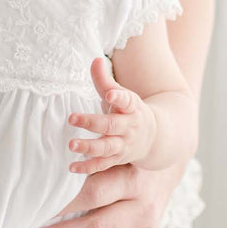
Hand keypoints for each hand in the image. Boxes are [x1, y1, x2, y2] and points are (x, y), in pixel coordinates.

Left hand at [19, 57, 177, 227]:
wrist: (172, 147)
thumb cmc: (127, 130)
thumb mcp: (120, 111)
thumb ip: (106, 90)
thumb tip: (93, 58)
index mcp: (126, 160)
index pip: (91, 176)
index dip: (61, 189)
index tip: (29, 198)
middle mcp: (137, 190)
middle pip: (94, 210)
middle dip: (57, 227)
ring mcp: (145, 216)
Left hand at [66, 57, 156, 172]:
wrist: (154, 138)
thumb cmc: (129, 112)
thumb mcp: (123, 95)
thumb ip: (105, 80)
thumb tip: (95, 60)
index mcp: (131, 108)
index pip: (127, 101)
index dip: (118, 96)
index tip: (110, 93)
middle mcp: (128, 127)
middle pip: (110, 125)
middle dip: (92, 122)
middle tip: (72, 118)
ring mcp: (123, 145)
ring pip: (106, 148)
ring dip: (88, 147)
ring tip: (72, 144)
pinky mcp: (116, 159)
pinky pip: (101, 165)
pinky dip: (87, 167)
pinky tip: (72, 166)